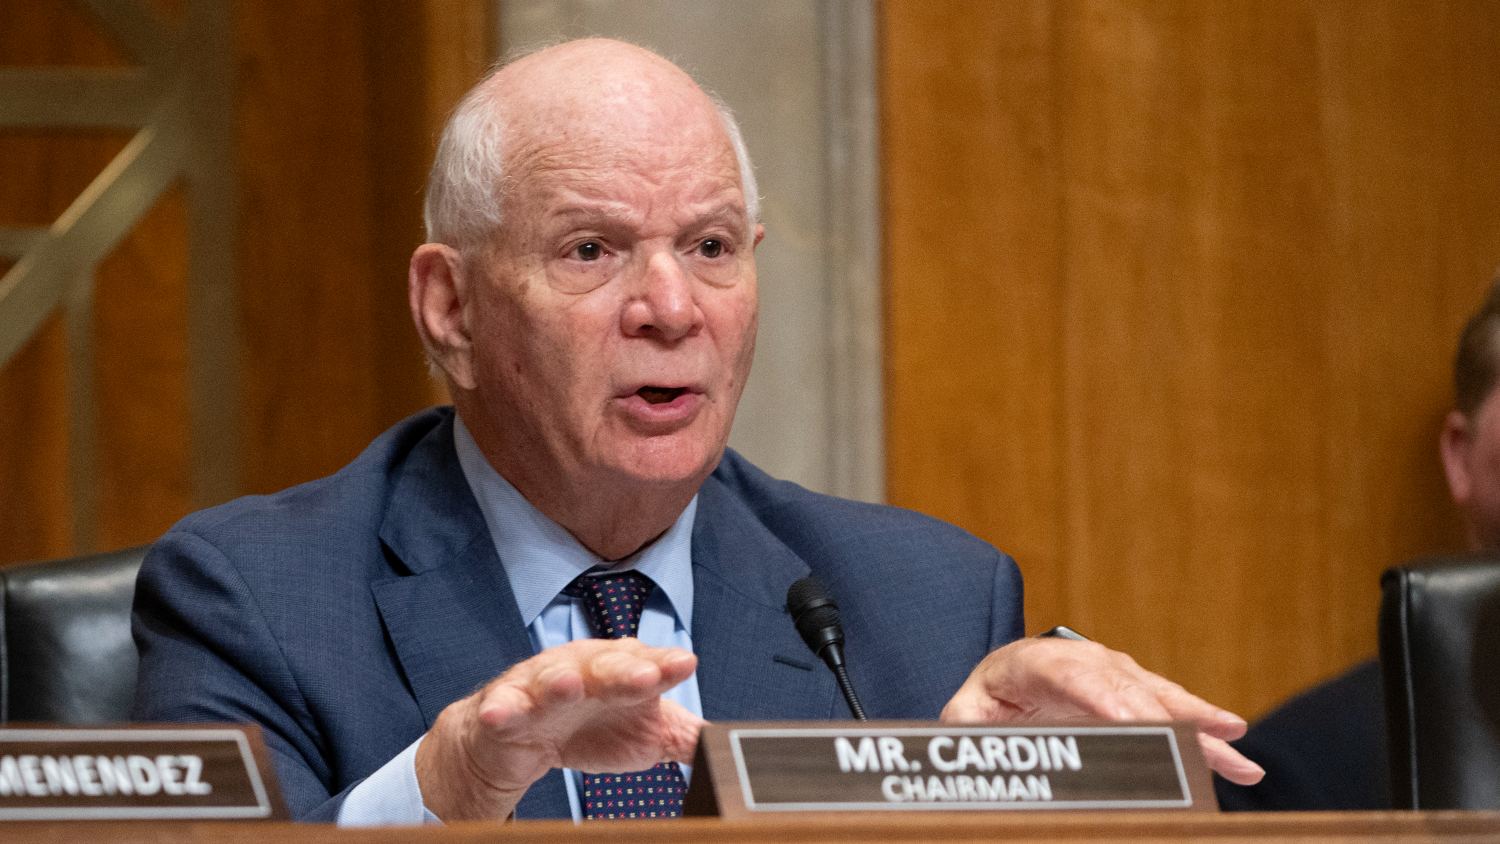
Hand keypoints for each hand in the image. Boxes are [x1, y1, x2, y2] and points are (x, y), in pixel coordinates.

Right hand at [414, 638, 702, 819]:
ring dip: (560, 681)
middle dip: (625, 669)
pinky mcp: (507, 706)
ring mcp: (544, 683)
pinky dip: (502, 709)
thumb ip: (687, 737)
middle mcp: (587, 667)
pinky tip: (502, 713)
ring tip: (569, 686)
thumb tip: (732, 745)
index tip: (685, 665)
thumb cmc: (594, 726)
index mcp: (626, 668)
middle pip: (608, 665)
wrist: (525, 738)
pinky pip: (503, 706)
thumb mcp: (648, 734)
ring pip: (553, 678)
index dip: (667, 665)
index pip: (651, 663)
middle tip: (645, 676)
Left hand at [941, 638, 1264, 785]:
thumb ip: (967, 729)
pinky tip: (1232, 737)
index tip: (1132, 722)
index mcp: (1031, 662)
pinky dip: (1200, 721)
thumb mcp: (964, 716)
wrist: (1002, 679)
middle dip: (1159, 718)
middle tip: (1190, 747)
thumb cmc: (984, 702)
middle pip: (1123, 688)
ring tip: (1233, 748)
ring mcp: (1110, 672)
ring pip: (1156, 696)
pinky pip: (1168, 705)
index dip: (1103, 698)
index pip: (1070, 675)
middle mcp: (1080, 660)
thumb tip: (967, 746)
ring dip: (1196, 724)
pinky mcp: (1131, 689)